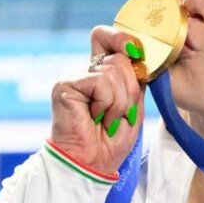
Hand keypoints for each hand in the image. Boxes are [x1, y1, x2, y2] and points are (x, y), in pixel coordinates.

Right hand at [50, 25, 145, 174]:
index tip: (138, 54)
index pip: (108, 38)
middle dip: (130, 89)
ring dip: (120, 102)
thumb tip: (137, 52)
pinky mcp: (65, 84)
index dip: (124, 40)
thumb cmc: (111, 141)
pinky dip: (107, 103)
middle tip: (123, 114)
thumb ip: (135, 79)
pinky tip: (96, 118)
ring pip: (113, 70)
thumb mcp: (133, 105)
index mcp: (101, 74)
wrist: (93, 164)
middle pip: (119, 57)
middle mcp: (86, 72)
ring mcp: (74, 77)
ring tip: (108, 120)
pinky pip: (100, 82)